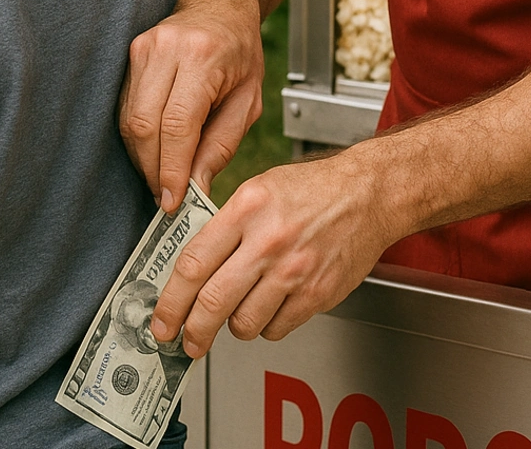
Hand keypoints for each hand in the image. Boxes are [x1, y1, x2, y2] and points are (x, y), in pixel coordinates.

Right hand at [120, 1, 264, 212]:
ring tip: (162, 177)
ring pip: (128, 120)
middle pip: (145, 125)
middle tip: (166, 196)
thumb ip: (222, 145)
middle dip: (153, 170)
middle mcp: (168, 49)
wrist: (219, 2)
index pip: (177, 125)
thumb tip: (195, 188)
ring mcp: (144, 48)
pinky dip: (137, 138)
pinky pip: (125, 107)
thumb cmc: (240, 50)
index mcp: (204, 57)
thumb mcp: (249, 99)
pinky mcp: (130, 53)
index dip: (170, 169)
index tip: (172, 201)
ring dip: (142, 158)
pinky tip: (154, 151)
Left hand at [150, 145, 393, 357]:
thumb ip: (224, 224)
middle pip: (213, 302)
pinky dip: (268, 324)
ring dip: (234, 325)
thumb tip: (191, 266)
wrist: (369, 194)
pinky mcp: (317, 294)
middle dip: (191, 330)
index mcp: (247, 208)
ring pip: (244, 323)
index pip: (194, 263)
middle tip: (185, 341)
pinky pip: (276, 329)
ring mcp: (295, 271)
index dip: (170, 300)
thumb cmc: (314, 189)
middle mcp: (269, 241)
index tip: (161, 319)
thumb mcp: (259, 188)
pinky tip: (272, 303)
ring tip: (240, 308)